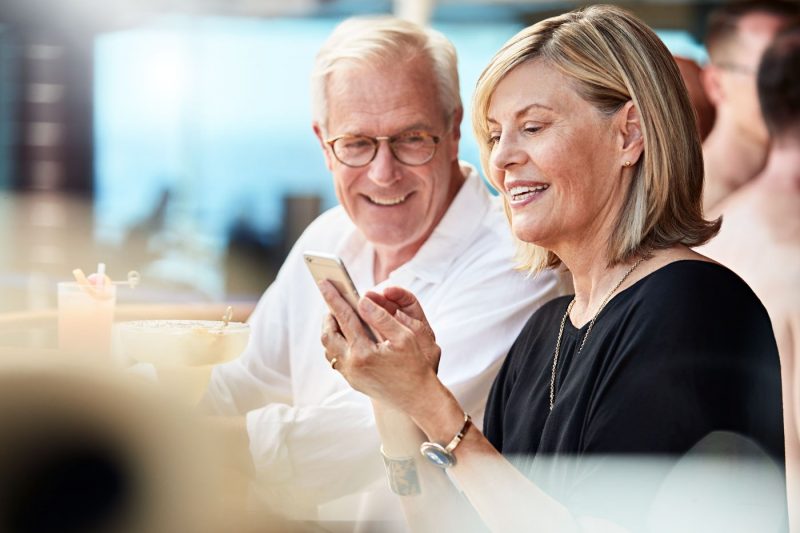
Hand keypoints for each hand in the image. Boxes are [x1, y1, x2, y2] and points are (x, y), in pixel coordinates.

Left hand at [318, 281, 442, 415]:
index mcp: (364, 352)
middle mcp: (352, 365)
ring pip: (328, 349)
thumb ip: (381, 316)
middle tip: (334, 301)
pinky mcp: (353, 381)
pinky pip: (336, 359)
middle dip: (329, 315)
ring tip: (340, 317)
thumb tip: (362, 300)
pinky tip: (348, 336)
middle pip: (328, 334)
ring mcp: (351, 376)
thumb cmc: (415, 366)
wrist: (418, 399)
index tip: (324, 283)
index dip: (334, 298)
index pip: (344, 318)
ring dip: (331, 331)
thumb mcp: (404, 337)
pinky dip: (337, 344)